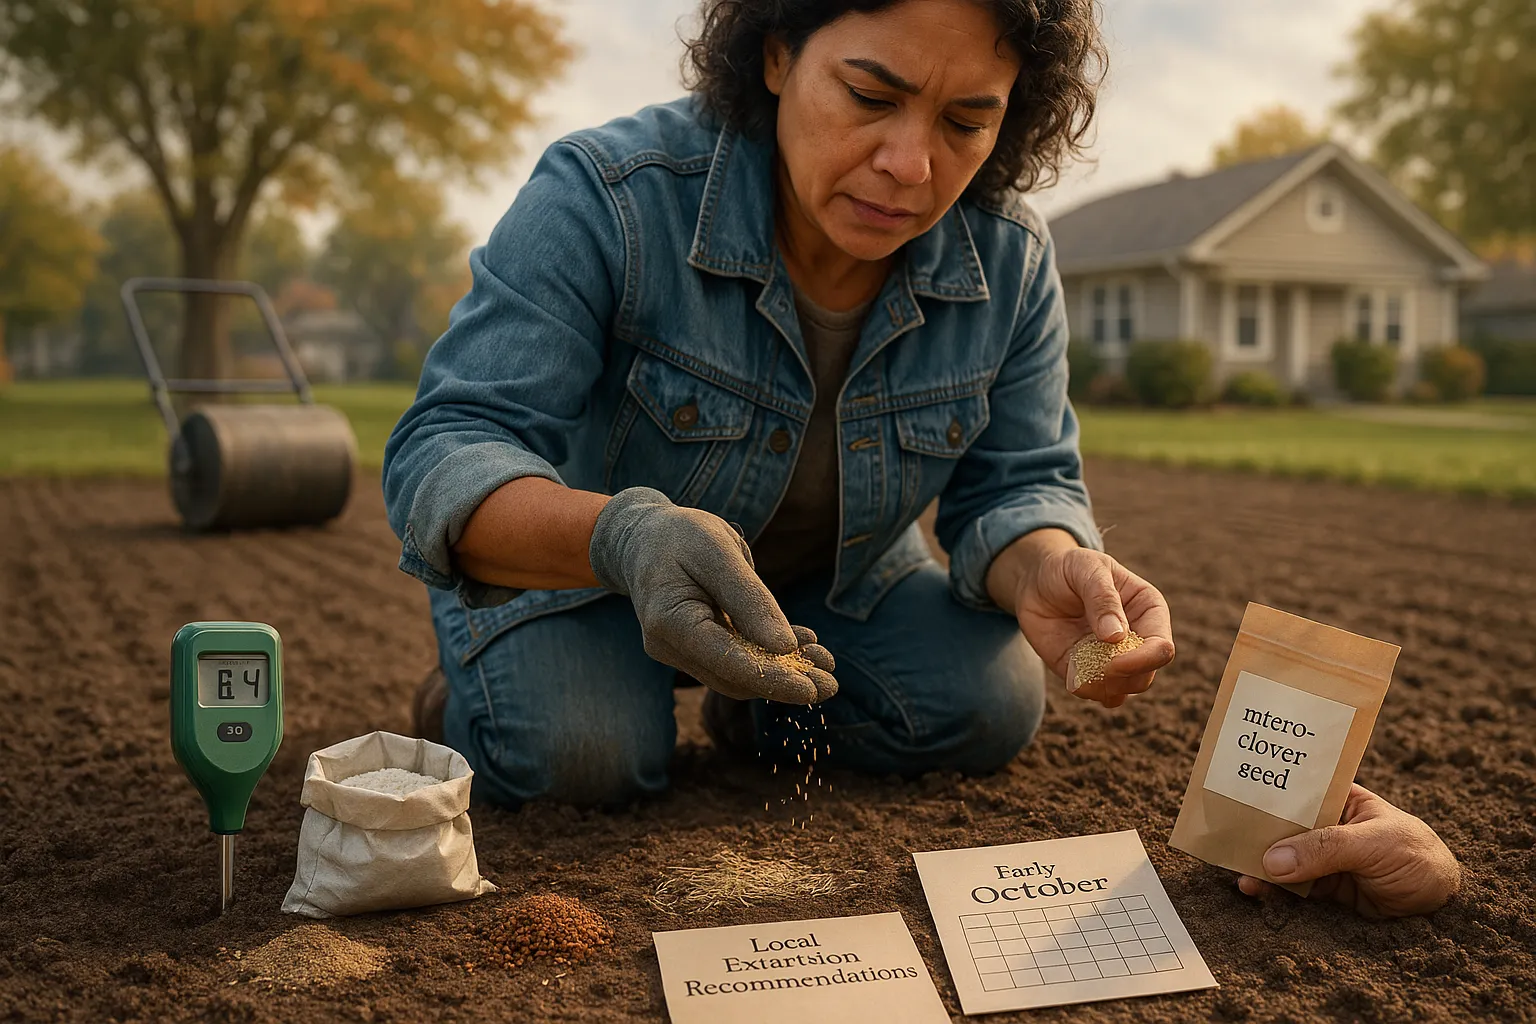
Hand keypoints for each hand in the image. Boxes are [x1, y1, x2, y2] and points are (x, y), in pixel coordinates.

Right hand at [588, 487, 836, 703]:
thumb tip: (785, 647)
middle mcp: (669, 645)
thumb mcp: (718, 550)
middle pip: (734, 677)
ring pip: (737, 673)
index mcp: (669, 621)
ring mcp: (679, 650)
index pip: (727, 663)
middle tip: (832, 682)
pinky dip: (767, 655)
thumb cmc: (680, 535)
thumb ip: (748, 598)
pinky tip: (801, 645)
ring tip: (824, 661)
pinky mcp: (694, 646)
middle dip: (785, 682)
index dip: (773, 681)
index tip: (812, 690)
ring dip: (781, 671)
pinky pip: (734, 658)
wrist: (645, 537)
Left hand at [1013, 545, 1173, 707]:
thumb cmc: (1069, 568)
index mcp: (1149, 611)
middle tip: (1089, 661)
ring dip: (1101, 685)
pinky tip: (1071, 670)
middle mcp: (1138, 639)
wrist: (1038, 582)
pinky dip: (1085, 689)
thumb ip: (1102, 598)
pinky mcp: (1090, 671)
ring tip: (1077, 663)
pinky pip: (1098, 694)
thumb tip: (1117, 636)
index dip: (1142, 659)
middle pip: (1146, 676)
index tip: (1112, 654)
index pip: (1161, 648)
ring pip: (1124, 690)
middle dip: (1119, 675)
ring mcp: (1115, 659)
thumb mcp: (1085, 569)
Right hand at [1237, 784, 1460, 917]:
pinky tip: (1253, 889)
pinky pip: (1291, 888)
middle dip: (1256, 831)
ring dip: (1259, 863)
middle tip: (1225, 835)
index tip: (1233, 792)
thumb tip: (1273, 860)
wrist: (1447, 911)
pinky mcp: (1325, 891)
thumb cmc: (1420, 858)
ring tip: (1237, 870)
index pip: (1299, 789)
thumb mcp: (1377, 843)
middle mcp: (1328, 827)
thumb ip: (1326, 849)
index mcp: (1342, 801)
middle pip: (1284, 826)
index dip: (1269, 789)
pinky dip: (1271, 889)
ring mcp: (1325, 860)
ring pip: (1283, 857)